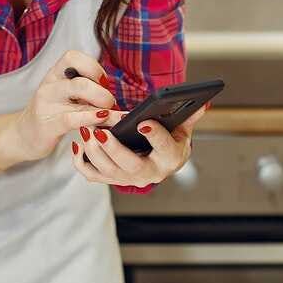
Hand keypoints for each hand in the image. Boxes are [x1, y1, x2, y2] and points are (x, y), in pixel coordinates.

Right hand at [1, 50, 123, 162]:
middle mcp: (50, 85)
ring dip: (104, 105)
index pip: (73, 57)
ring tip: (113, 114)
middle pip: (81, 77)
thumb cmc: (52, 114)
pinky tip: (101, 121)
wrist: (24, 136)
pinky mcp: (48, 125)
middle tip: (109, 103)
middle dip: (102, 91)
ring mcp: (47, 104)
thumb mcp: (65, 96)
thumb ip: (85, 89)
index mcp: (55, 75)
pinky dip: (91, 118)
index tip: (103, 84)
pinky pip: (73, 118)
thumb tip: (114, 93)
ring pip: (79, 92)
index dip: (94, 67)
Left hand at [73, 103, 208, 187]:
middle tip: (100, 131)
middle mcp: (149, 174)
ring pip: (108, 171)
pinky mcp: (111, 179)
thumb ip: (189, 117)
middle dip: (114, 149)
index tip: (144, 122)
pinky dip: (82, 162)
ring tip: (86, 130)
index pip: (164, 149)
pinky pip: (93, 175)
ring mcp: (128, 179)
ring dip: (94, 152)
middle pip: (131, 166)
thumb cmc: (170, 141)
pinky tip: (78, 144)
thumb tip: (204, 102)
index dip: (155, 136)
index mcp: (170, 159)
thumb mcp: (182, 130)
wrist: (158, 162)